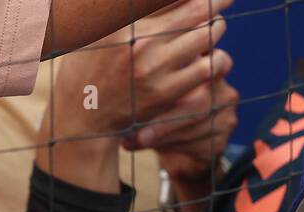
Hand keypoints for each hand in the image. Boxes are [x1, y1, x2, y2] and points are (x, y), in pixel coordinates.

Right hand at [37, 0, 235, 192]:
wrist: (84, 110)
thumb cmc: (89, 61)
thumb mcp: (98, 26)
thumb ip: (121, 8)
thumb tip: (152, 2)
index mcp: (123, 19)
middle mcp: (141, 39)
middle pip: (194, 9)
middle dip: (214, 1)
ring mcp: (155, 66)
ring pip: (204, 37)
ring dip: (218, 27)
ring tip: (219, 24)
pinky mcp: (167, 91)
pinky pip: (205, 69)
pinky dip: (217, 58)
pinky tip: (218, 56)